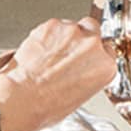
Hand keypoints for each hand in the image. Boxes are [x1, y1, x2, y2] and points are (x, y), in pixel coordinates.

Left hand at [0, 16, 115, 130]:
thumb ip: (88, 75)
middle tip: (67, 55)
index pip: (108, 50)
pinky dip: (46, 35)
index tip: (87, 58)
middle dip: (82, 40)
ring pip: (72, 26)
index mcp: (105, 66)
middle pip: (93, 31)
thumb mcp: (80, 96)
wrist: (23, 98)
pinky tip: (39, 52)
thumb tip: (81, 70)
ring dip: (62, 38)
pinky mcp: (52, 24)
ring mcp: (73, 32)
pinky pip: (53, 26)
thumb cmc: (47, 106)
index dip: (95, 54)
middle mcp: (92, 45)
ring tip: (48, 58)